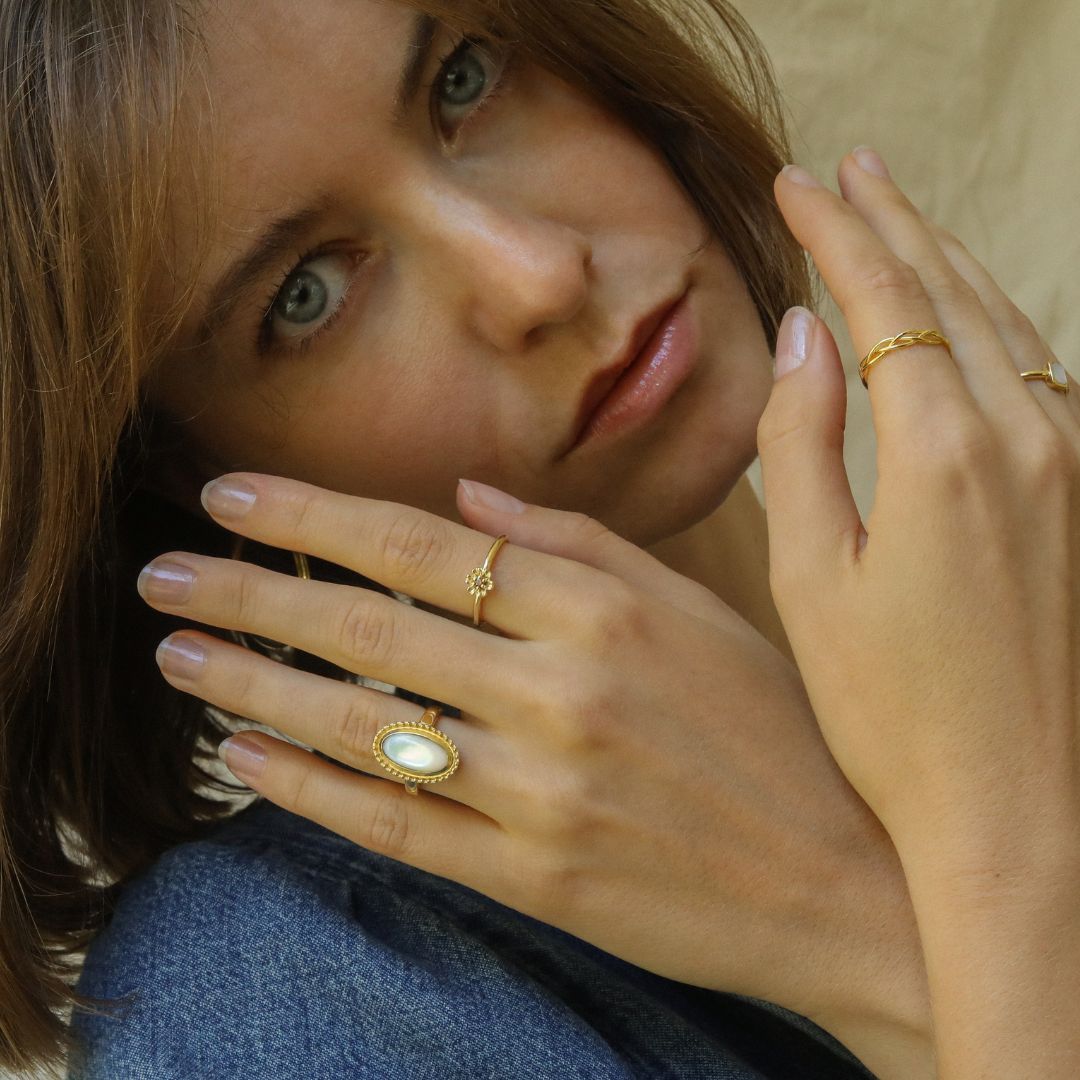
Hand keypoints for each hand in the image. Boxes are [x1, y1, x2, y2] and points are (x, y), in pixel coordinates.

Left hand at [136, 471, 926, 1047]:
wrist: (840, 876)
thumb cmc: (774, 725)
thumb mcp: (696, 606)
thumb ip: (578, 544)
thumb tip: (463, 493)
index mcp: (599, 609)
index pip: (421, 544)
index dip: (314, 517)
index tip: (230, 495)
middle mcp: (557, 691)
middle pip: (370, 629)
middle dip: (252, 592)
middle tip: (163, 573)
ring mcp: (539, 790)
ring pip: (364, 727)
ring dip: (255, 688)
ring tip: (178, 657)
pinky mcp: (532, 875)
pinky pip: (397, 826)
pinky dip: (310, 792)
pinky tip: (245, 761)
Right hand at [757, 149, 1079, 1076]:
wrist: (1021, 810)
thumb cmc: (896, 711)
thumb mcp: (813, 576)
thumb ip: (803, 440)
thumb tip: (804, 335)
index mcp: (947, 451)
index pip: (883, 297)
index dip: (834, 231)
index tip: (794, 183)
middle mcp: (1031, 436)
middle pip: (953, 287)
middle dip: (894, 218)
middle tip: (848, 168)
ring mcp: (1076, 461)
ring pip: (1006, 320)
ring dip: (948, 258)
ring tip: (900, 214)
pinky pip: (1042, 370)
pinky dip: (992, 320)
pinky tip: (967, 314)